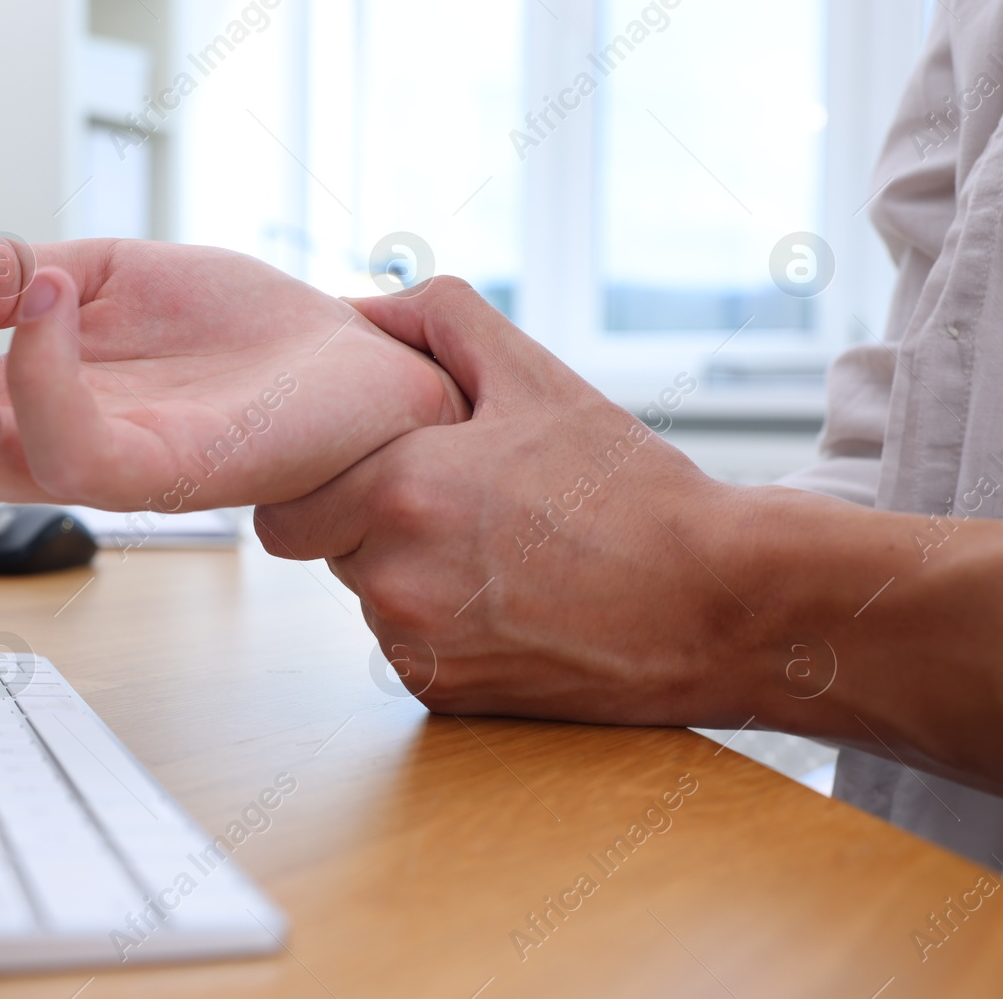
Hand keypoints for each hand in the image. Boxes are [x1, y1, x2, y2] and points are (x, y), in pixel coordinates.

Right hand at [0, 227, 465, 510]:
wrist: (351, 362)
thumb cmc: (234, 330)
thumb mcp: (103, 274)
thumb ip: (17, 275)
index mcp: (8, 410)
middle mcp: (33, 452)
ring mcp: (92, 470)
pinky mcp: (158, 475)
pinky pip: (62, 446)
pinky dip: (36, 360)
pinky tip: (52, 288)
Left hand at [254, 277, 758, 726]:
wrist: (716, 604)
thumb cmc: (629, 490)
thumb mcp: (538, 377)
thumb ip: (437, 321)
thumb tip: (356, 307)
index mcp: (398, 493)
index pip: (286, 498)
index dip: (328, 474)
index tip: (379, 463)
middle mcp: (391, 581)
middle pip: (320, 545)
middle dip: (362, 515)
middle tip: (448, 498)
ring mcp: (415, 648)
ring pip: (364, 594)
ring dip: (402, 568)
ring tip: (494, 548)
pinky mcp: (440, 695)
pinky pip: (404, 644)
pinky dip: (437, 622)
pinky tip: (506, 599)